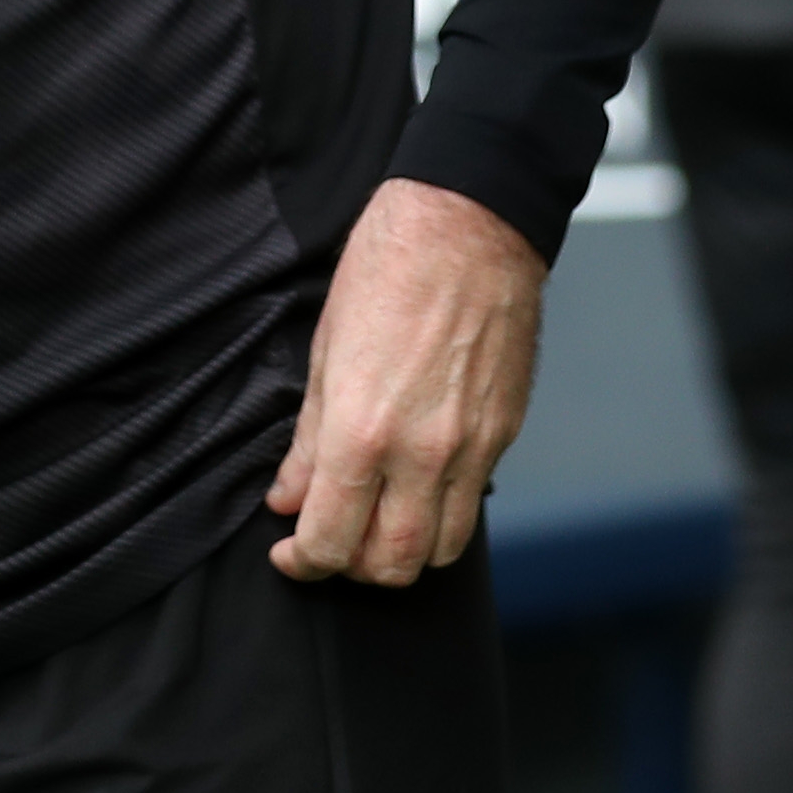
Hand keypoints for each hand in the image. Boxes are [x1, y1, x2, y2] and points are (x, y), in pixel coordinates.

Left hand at [269, 177, 541, 582]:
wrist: (469, 224)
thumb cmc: (388, 269)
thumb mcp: (325, 351)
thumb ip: (309, 440)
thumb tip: (289, 497)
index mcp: (363, 431)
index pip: (330, 539)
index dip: (302, 560)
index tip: (289, 551)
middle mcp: (422, 453)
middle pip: (391, 565)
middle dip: (352, 568)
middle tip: (329, 542)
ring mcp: (472, 448)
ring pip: (440, 550)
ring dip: (403, 554)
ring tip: (375, 524)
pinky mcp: (503, 433)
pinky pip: (472, 504)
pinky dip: (440, 516)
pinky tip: (414, 487)